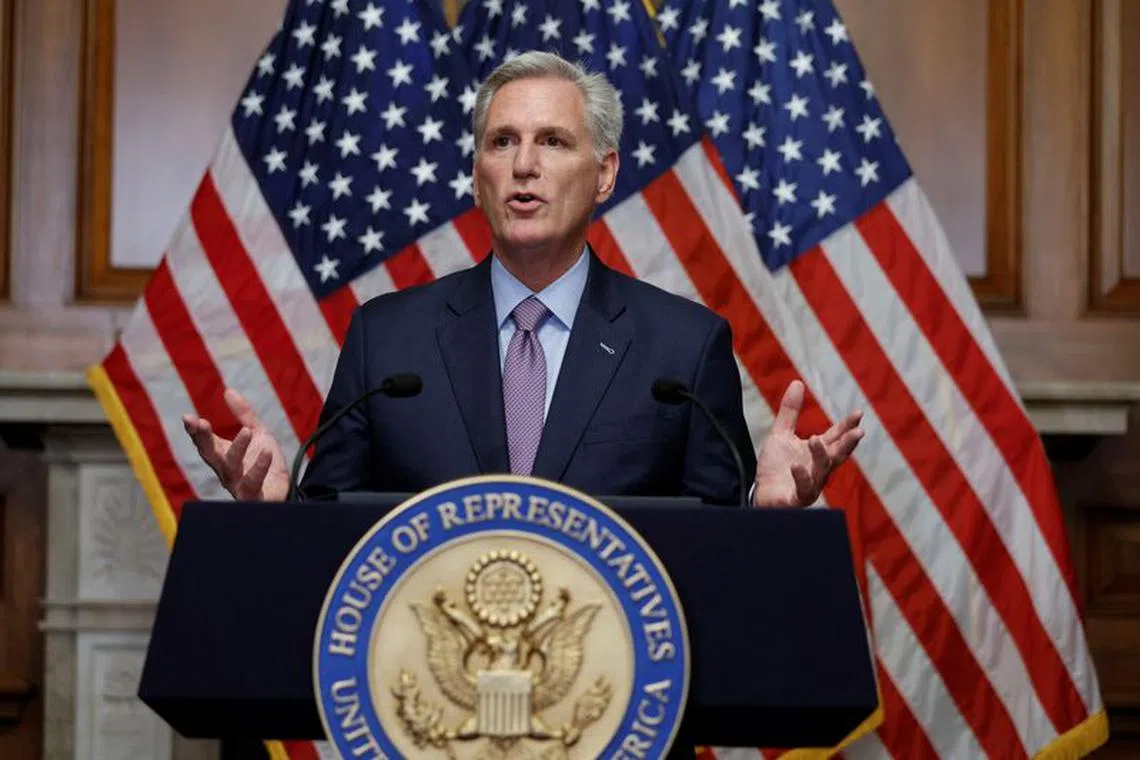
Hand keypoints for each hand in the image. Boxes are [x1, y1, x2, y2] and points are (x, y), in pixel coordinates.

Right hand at [181, 388, 289, 500]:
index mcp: (223, 455)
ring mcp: (238, 485)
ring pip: (232, 468)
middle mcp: (226, 471)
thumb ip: (244, 415)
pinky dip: (259, 468)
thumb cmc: (264, 462)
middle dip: (203, 439)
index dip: (195, 432)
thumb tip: (228, 390)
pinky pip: (253, 484)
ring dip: (238, 448)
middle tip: (201, 423)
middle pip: (210, 455)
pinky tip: (267, 452)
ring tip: (247, 431)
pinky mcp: (255, 497)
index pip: (204, 442)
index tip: (187, 417)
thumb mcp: (257, 433)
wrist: (284, 490)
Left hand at [752, 380, 862, 507]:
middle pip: (837, 455)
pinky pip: (803, 490)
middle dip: (848, 444)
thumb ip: (790, 412)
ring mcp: (810, 485)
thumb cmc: (776, 467)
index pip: (836, 438)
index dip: (847, 426)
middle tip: (858, 432)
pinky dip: (802, 478)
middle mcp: (819, 469)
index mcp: (818, 453)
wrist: (761, 494)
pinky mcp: (796, 498)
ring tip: (815, 438)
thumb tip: (798, 382)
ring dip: (821, 456)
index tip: (858, 413)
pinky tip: (797, 466)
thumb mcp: (781, 434)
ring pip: (821, 471)